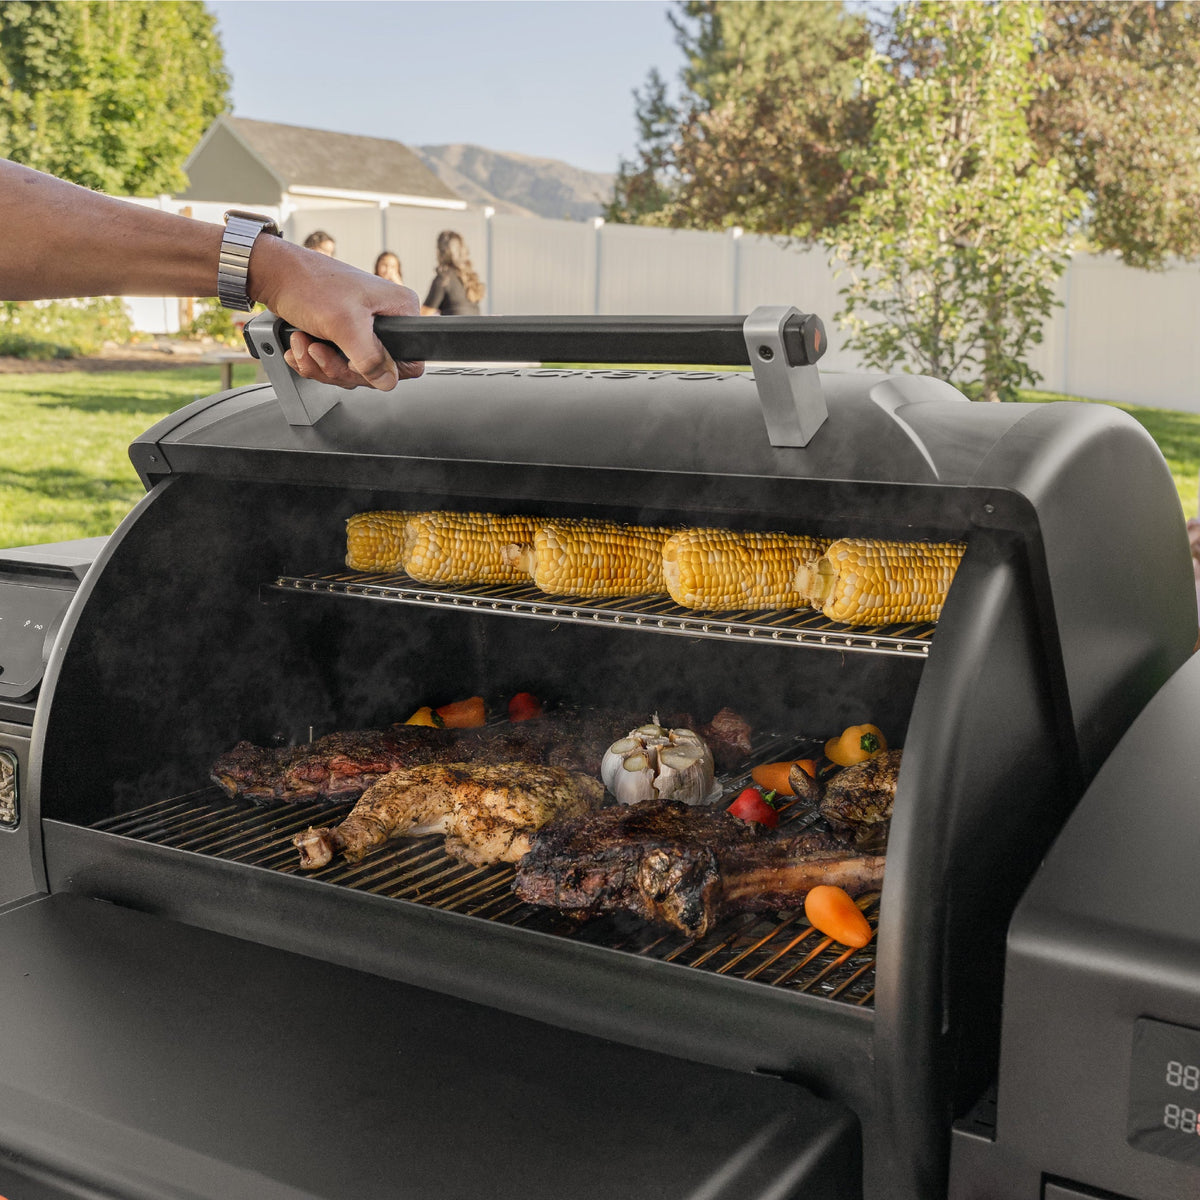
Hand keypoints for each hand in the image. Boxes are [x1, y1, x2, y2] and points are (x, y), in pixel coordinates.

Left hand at [249, 237, 423, 389]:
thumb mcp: (344, 324)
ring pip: (351, 371)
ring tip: (304, 342)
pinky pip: (335, 365)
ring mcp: (363, 330)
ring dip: (321, 364)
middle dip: (339, 367)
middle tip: (319, 349)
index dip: (380, 370)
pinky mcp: (343, 336)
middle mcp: (385, 320)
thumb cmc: (309, 284)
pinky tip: (301, 344)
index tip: (354, 361)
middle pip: (374, 371)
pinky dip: (313, 361)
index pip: (409, 361)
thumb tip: (387, 381)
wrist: (275, 275)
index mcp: (399, 310)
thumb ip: (370, 358)